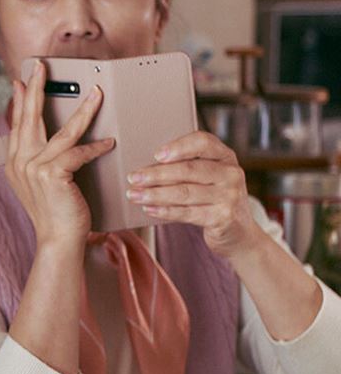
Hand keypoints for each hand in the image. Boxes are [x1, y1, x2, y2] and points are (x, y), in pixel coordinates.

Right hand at [6, 63, 113, 247]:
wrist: (58, 241)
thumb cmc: (57, 212)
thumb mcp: (42, 183)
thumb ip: (42, 159)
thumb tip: (54, 136)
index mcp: (15, 162)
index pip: (18, 124)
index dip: (21, 101)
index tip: (22, 81)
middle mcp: (19, 162)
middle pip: (30, 118)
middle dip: (37, 89)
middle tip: (42, 68)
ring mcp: (33, 168)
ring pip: (62, 131)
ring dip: (83, 110)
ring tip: (97, 93)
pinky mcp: (51, 174)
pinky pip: (77, 152)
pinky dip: (95, 147)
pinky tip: (109, 143)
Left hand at [125, 130, 261, 257]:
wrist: (238, 231)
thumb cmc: (213, 197)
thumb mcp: (210, 176)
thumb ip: (188, 165)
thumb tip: (147, 164)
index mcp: (225, 156)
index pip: (203, 142)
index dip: (179, 146)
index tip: (156, 154)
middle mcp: (231, 174)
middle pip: (189, 169)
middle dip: (156, 174)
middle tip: (133, 177)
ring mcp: (229, 196)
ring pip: (185, 192)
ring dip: (155, 194)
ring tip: (134, 194)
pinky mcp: (223, 218)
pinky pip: (187, 213)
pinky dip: (165, 211)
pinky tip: (148, 209)